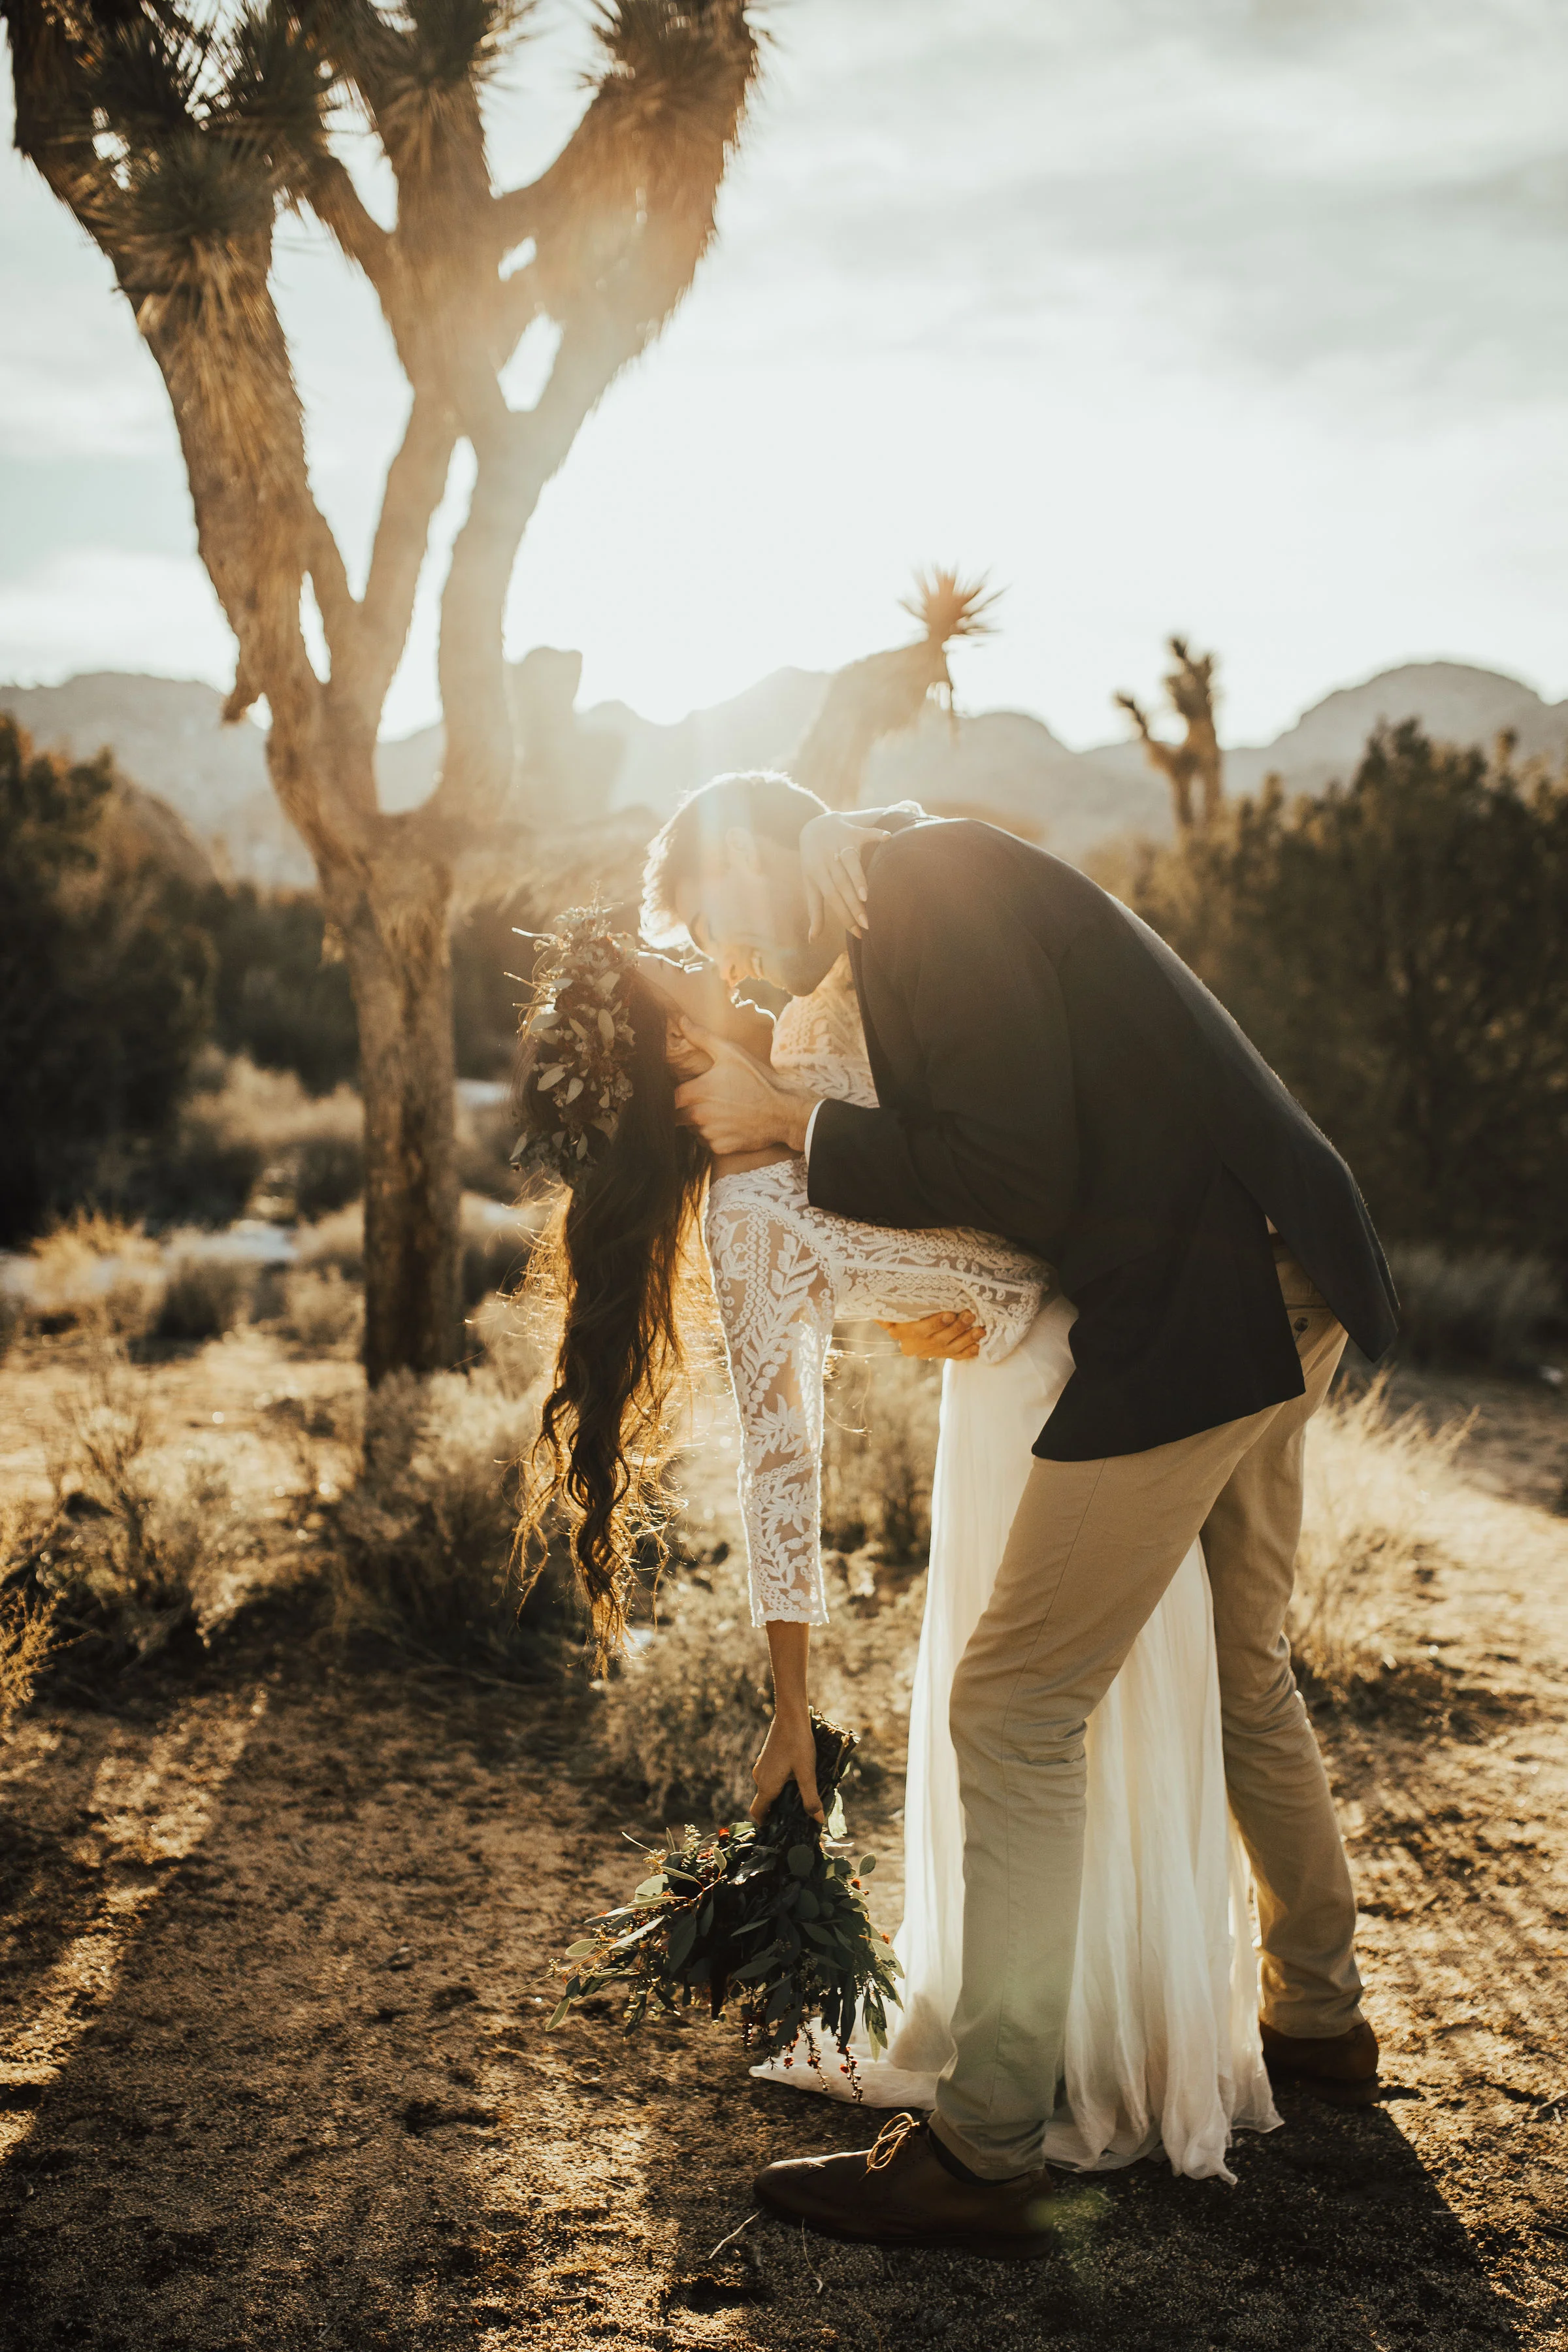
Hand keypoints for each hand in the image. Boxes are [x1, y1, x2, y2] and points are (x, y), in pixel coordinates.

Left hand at [673, 1020, 812, 1153]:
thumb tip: (681, 1021)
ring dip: (700, 1124)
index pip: (672, 1097)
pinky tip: (729, 1125)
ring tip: (721, 1113)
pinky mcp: (720, 1147)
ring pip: (693, 1130)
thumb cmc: (757, 1079)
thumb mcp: (731, 1053)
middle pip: (679, 1116)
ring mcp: (710, 1133)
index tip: (692, 1091)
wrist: (783, 1111)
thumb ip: (702, 1037)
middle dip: (688, 1110)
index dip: (680, 1094)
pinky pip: (707, 1143)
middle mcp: (699, 1115)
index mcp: (698, 1091)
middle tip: (708, 1102)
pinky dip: (714, 1136)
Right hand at [750, 1708, 823, 1826]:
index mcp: (767, 1785)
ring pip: (767, 1789)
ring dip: (779, 1796)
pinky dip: (779, 1783)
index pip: (758, 1812)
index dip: (766, 1823)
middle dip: (777, 1810)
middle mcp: (760, 1777)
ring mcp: (761, 1766)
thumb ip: (810, 1798)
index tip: (780, 1828)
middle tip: (797, 1815)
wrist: (790, 1716)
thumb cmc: (799, 1744)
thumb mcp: (807, 1773)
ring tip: (800, 1796)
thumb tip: (817, 1820)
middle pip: (764, 1802)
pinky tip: (796, 1778)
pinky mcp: (766, 1758)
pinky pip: (769, 1777)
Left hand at [799, 812, 889, 941]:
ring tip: (867, 896)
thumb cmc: (813, 862)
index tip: (858, 933)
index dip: (844, 915)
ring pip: (849, 861)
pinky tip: (888, 838)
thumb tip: (812, 939)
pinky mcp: (852, 830)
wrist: (811, 826)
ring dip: (858, 877)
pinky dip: (876, 834)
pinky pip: (865, 832)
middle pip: (841, 884)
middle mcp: (827, 857)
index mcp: (817, 872)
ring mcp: (839, 842)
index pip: (832, 897)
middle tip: (867, 923)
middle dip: (853, 904)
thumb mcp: (811, 885)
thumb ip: (815, 912)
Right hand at [878, 1308, 984, 1360]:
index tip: (949, 1314)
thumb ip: (889, 1304)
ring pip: (949, 1349)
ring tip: (980, 1330)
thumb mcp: (894, 1300)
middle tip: (970, 1316)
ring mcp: (928, 1352)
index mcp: (900, 1332)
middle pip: (937, 1340)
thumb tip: (879, 1310)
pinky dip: (967, 1352)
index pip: (919, 1330)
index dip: (935, 1324)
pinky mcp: (941, 1354)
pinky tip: (978, 1347)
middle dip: (956, 1329)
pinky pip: (955, 1356)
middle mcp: (913, 1346)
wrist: (912, 1313)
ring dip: (966, 1340)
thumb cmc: (904, 1299)